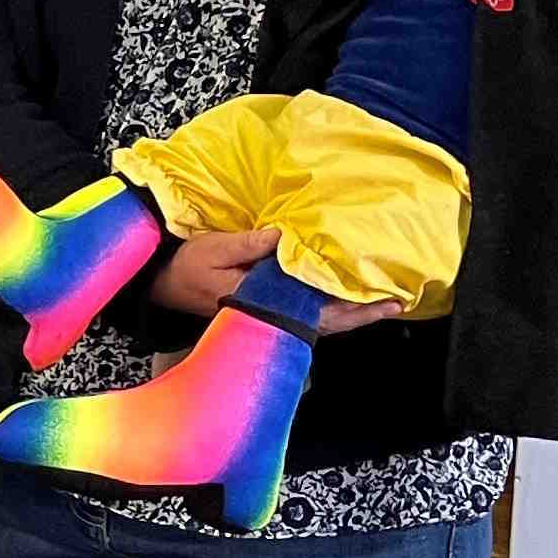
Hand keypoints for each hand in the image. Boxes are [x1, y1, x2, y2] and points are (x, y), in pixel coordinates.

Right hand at [150, 226, 401, 336]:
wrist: (162, 284)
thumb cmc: (186, 266)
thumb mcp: (213, 248)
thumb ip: (249, 245)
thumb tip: (285, 237)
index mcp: (259, 302)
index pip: (313, 307)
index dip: (347, 304)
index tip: (378, 297)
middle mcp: (268, 315)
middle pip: (323, 320)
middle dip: (360, 314)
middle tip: (396, 305)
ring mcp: (267, 315)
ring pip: (317, 321)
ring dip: (350, 314)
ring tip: (381, 304)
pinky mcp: (265, 309)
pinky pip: (306, 314)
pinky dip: (330, 309)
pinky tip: (346, 299)